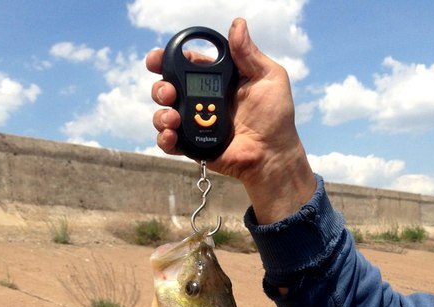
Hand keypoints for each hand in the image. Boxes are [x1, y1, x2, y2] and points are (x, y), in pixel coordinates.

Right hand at [146, 18, 315, 223]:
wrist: (272, 154)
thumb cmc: (275, 117)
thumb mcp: (268, 78)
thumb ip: (249, 54)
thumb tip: (237, 25)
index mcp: (217, 80)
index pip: (186, 64)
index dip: (168, 58)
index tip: (158, 58)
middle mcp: (202, 100)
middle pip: (168, 88)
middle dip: (160, 88)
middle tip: (169, 92)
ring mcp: (195, 124)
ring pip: (163, 114)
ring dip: (161, 113)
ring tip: (173, 117)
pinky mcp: (192, 146)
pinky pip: (169, 142)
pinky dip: (164, 138)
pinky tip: (171, 134)